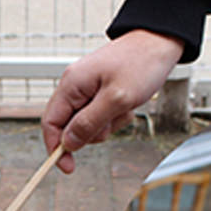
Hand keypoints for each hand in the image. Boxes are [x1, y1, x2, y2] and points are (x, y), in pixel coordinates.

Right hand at [41, 29, 184, 172]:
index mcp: (71, 85)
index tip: (68, 167)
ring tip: (124, 108)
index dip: (56, 148)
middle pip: (69, 126)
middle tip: (113, 120)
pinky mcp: (101, 92)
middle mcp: (75, 87)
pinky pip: (102, 116)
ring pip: (88, 124)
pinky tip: (128, 105)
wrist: (160, 43)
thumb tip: (68, 144)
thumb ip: (89, 123)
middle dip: (92, 132)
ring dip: (108, 124)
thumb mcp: (116, 99)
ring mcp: (88, 90)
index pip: (51, 123)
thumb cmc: (141, 64)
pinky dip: (116, 117)